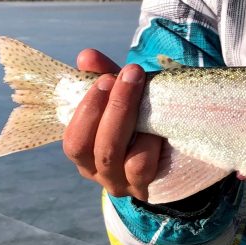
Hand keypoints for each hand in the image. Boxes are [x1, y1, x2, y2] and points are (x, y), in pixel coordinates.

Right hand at [62, 48, 162, 200]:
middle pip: (101, 148)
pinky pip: (145, 166)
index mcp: (85, 152)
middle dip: (115, 107)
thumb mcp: (119, 96)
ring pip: (123, 159)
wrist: (172, 148)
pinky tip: (158, 123)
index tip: (105, 78)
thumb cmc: (137, 117)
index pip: (74, 140)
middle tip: (130, 74)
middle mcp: (100, 173)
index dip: (87, 110)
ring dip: (132, 120)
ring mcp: (124, 183)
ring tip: (145, 91)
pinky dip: (150, 143)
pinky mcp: (147, 187)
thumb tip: (86, 56)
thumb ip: (103, 76)